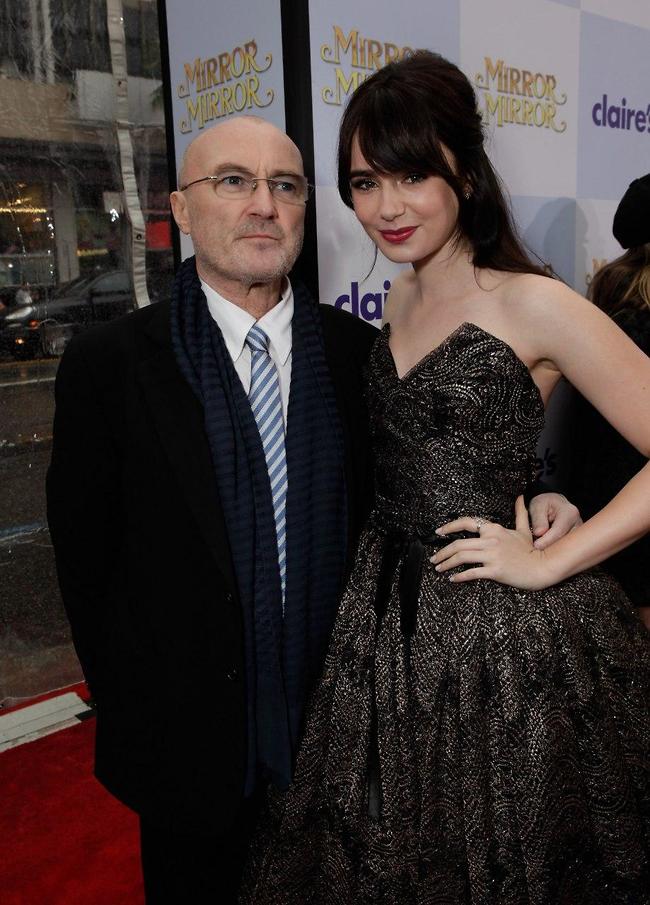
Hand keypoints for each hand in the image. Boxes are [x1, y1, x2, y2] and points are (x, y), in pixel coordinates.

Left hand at [431, 496, 555, 589]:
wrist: (542, 567)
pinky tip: (452, 579)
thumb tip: (521, 497)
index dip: (449, 527)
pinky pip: (472, 572)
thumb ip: (519, 513)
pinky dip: (459, 576)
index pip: (467, 522)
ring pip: (462, 557)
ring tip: (439, 568)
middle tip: (434, 559)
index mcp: (494, 529)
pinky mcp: (495, 570)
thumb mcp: (524, 529)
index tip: (438, 533)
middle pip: (458, 544)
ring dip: (446, 563)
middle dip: (442, 552)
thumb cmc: (531, 550)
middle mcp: (491, 540)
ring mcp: (492, 555)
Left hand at [528, 492, 581, 549]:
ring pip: (566, 548)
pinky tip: (545, 552)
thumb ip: (538, 519)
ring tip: (538, 551)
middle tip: (535, 550)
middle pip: (565, 542)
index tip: (536, 546)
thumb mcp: (538, 506)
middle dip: (550, 548)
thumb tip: (540, 533)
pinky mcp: (576, 541)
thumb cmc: (544, 504)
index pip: (559, 531)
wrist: (552, 504)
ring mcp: (578, 534)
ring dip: (552, 551)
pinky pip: (566, 550)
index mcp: (570, 513)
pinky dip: (555, 552)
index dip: (547, 540)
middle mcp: (577, 524)